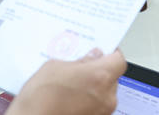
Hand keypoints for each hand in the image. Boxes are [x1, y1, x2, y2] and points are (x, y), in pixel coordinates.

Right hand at [8, 49, 126, 114]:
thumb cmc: (40, 100)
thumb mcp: (54, 67)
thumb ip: (78, 61)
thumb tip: (90, 58)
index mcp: (100, 76)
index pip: (118, 60)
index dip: (110, 54)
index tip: (102, 51)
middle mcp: (106, 97)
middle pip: (112, 78)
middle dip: (99, 71)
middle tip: (82, 67)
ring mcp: (102, 113)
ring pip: (105, 94)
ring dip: (94, 88)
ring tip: (72, 86)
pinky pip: (97, 107)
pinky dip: (88, 102)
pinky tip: (71, 99)